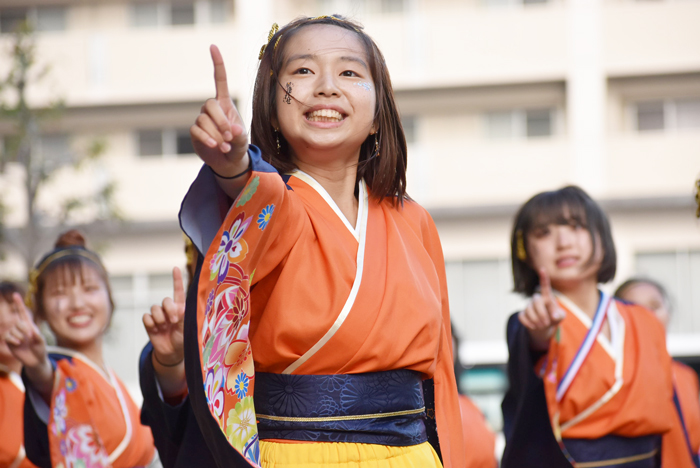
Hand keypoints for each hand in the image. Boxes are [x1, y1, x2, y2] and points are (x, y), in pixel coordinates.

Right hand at [4, 293, 52, 397]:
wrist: (35, 360)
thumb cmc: (40, 349)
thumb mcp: (41, 342)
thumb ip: (37, 336)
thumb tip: (30, 332)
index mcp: (29, 325)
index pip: (22, 312)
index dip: (19, 303)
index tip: (15, 294)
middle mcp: (21, 328)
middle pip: (18, 322)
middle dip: (23, 329)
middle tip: (29, 336)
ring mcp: (15, 335)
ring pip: (12, 329)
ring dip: (19, 335)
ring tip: (24, 341)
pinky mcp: (10, 342)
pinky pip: (7, 336)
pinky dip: (12, 339)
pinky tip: (18, 343)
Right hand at [143, 267, 185, 366]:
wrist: (172, 352)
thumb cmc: (182, 338)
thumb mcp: (187, 327)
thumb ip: (184, 316)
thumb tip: (180, 307)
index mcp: (180, 307)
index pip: (178, 291)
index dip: (177, 279)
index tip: (176, 268)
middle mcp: (168, 309)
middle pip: (165, 300)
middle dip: (169, 310)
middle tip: (174, 321)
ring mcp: (158, 316)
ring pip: (154, 308)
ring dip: (160, 319)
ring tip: (164, 327)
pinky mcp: (149, 323)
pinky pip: (146, 317)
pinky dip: (151, 323)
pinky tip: (156, 330)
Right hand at [190, 45, 248, 176]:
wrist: (228, 161)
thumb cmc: (238, 145)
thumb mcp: (243, 140)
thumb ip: (239, 135)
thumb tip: (232, 130)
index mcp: (225, 103)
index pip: (219, 80)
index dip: (217, 64)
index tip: (213, 46)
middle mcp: (212, 108)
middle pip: (210, 104)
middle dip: (221, 121)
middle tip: (229, 137)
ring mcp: (202, 119)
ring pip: (203, 120)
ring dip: (216, 134)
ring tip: (225, 146)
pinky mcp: (195, 131)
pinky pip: (197, 130)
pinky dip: (207, 139)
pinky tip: (215, 147)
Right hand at [518, 269, 565, 350]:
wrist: (544, 326)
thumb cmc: (554, 318)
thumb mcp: (561, 316)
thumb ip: (559, 314)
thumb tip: (554, 316)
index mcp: (547, 297)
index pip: (545, 286)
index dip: (543, 278)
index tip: (542, 269)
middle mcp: (537, 299)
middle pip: (536, 302)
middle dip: (542, 314)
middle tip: (546, 323)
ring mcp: (528, 306)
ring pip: (529, 310)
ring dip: (536, 320)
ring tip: (542, 326)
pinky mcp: (522, 313)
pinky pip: (522, 317)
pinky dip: (528, 323)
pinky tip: (534, 326)